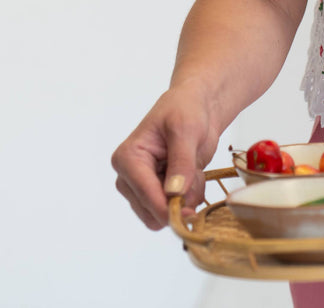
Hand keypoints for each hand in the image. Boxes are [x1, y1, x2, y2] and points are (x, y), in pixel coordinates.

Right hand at [111, 81, 222, 229]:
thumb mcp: (186, 130)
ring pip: (163, 215)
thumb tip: (174, 193)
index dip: (167, 208)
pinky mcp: (156, 192)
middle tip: (196, 176)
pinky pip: (174, 211)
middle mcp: (128, 177)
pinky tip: (193, 175)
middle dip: (178, 202)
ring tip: (194, 170)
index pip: (144, 193)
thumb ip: (181, 161)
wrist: (196, 106)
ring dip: (186, 199)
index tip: (191, 213)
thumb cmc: (186, 110)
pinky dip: (189, 197)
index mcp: (127, 158)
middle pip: (150, 212)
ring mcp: (141, 187)